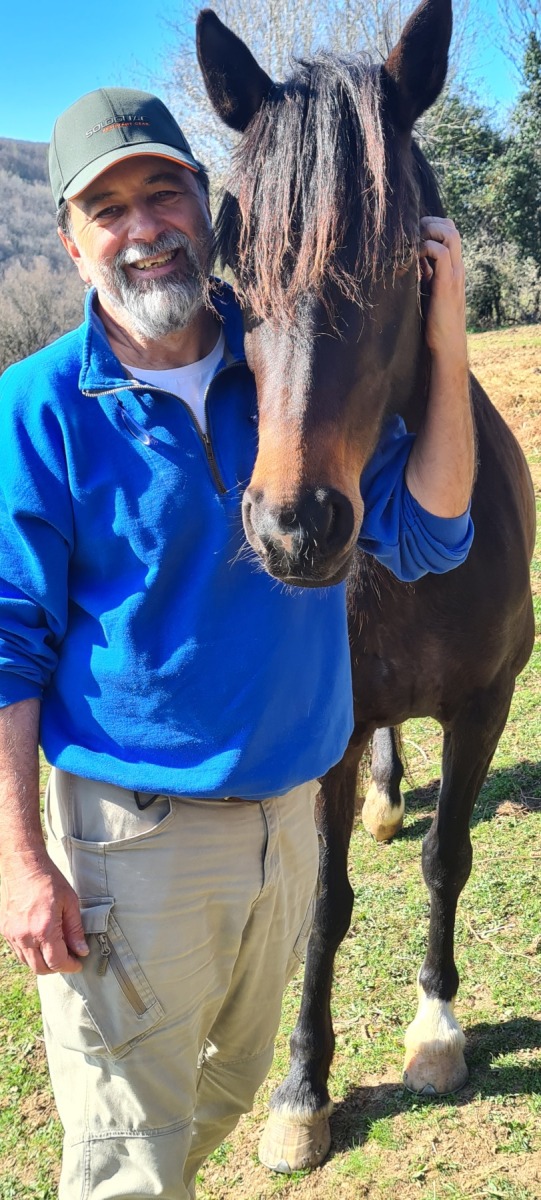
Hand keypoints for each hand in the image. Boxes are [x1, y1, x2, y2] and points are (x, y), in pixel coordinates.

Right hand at [0, 851, 88, 974]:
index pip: (57, 962)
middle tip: (68, 959)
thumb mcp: (70, 902)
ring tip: (55, 951)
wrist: (22, 864)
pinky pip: (17, 951)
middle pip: (41, 968)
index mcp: (44, 929)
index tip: (78, 963)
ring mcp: (12, 934)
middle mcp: (25, 936)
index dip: (70, 966)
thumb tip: (81, 950)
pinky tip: (40, 942)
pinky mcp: (5, 930)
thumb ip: (75, 929)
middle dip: (56, 968)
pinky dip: (30, 953)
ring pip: (27, 962)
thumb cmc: (48, 879)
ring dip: (42, 962)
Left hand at [419, 217, 466, 358]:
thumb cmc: (434, 323)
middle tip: (412, 234)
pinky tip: (414, 261)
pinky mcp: (447, 284)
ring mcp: (454, 274)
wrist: (446, 345)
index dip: (432, 226)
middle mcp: (456, 267)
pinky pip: (441, 253)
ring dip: (430, 232)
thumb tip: (409, 262)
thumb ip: (424, 276)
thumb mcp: (428, 292)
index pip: (450, 233)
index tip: (413, 234)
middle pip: (452, 227)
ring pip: (451, 235)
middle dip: (430, 223)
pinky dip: (426, 249)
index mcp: (452, 268)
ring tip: (414, 244)